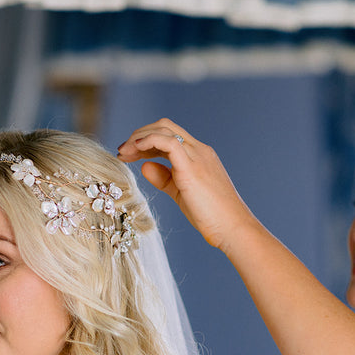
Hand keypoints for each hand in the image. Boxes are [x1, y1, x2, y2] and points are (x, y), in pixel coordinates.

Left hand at [117, 118, 257, 250]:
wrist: (233, 228)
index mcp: (198, 155)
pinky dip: (148, 142)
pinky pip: (168, 142)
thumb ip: (164, 178)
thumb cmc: (210, 215)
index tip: (128, 154)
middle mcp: (199, 150)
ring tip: (123, 153)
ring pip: (163, 130)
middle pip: (164, 126)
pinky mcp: (191, 168)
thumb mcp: (181, 193)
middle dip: (139, 135)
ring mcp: (197, 156)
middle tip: (121, 152)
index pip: (169, 135)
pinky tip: (135, 151)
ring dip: (138, 139)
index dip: (145, 140)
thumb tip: (145, 167)